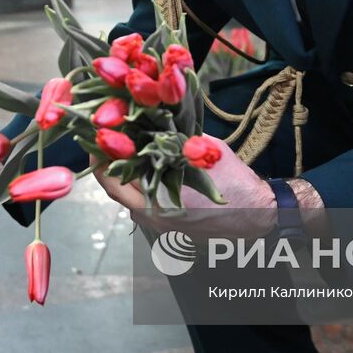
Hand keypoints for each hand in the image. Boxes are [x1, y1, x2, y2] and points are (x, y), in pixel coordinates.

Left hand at [92, 137, 276, 236]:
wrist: (260, 215)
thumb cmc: (235, 181)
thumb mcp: (204, 150)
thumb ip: (174, 139)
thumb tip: (148, 119)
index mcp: (162, 200)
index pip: (117, 178)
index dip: (101, 156)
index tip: (93, 136)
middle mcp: (156, 219)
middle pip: (116, 192)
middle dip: (106, 167)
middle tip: (100, 144)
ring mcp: (162, 229)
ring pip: (129, 201)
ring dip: (122, 179)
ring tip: (122, 153)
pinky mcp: (171, 233)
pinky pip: (145, 209)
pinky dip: (140, 190)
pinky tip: (145, 172)